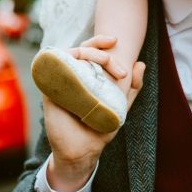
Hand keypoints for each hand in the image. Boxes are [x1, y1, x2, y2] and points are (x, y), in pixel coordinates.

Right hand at [44, 36, 145, 191]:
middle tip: (119, 69)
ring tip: (106, 63)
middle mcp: (73, 75)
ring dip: (89, 53)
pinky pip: (52, 68)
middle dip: (101, 50)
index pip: (91, 49)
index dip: (100, 40)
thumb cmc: (100, 127)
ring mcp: (61, 82)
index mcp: (88, 75)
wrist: (85, 150)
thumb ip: (132, 87)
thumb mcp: (121, 105)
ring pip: (69, 54)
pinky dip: (64, 62)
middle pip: (82, 48)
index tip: (116, 41)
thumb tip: (140, 64)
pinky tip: (80, 67)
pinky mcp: (50, 91)